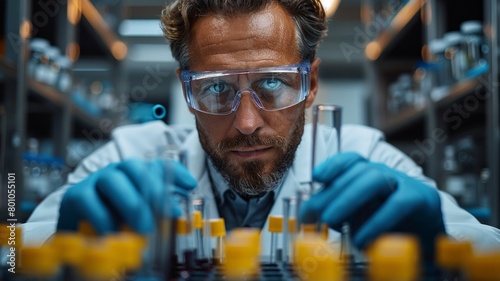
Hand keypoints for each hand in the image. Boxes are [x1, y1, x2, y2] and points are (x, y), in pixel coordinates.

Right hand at [57, 158, 196, 234]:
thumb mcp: (140, 219)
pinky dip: (103, 218)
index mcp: (135, 176)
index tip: (191, 185)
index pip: (156, 165)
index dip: (175, 172)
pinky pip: (89, 200)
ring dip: (131, 203)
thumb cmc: (114, 226)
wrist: (78, 238)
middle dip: (153, 188)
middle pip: (135, 167)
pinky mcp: (75, 195)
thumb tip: (177, 213)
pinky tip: (113, 233)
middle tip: (168, 213)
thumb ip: (157, 213)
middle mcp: (116, 172)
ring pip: (112, 179)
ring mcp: (95, 181)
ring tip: (144, 227)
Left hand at [301, 152, 444, 260]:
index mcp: (370, 174)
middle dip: (333, 191)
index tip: (316, 177)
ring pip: (375, 179)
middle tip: (316, 213)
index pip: (351, 160)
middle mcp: (387, 173)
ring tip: (331, 221)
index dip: (333, 164)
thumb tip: (309, 213)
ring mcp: (405, 183)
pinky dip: (375, 222)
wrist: (428, 243)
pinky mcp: (422, 199)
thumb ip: (336, 211)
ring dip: (347, 199)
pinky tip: (361, 239)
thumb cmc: (389, 228)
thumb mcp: (358, 217)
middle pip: (358, 170)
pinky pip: (396, 205)